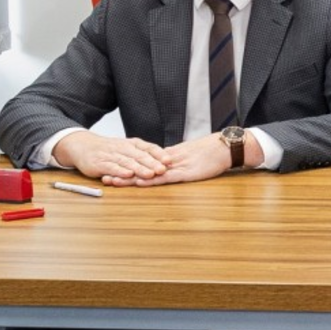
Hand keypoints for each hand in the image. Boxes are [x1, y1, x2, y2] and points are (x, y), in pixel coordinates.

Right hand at [53, 131, 169, 182]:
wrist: (84, 146)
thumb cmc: (110, 149)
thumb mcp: (128, 148)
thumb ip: (143, 154)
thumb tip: (164, 162)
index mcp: (133, 144)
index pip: (149, 148)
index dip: (159, 154)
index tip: (169, 161)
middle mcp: (124, 148)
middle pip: (140, 156)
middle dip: (152, 163)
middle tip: (163, 170)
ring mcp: (112, 155)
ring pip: (128, 162)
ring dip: (140, 168)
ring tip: (150, 174)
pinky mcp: (100, 163)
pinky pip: (111, 167)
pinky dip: (120, 171)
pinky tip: (128, 175)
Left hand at [105, 131, 261, 186]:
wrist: (227, 147)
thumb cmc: (213, 152)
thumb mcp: (192, 156)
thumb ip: (179, 161)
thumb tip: (166, 167)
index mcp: (170, 155)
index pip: (144, 160)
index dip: (127, 164)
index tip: (112, 167)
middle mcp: (169, 160)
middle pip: (140, 166)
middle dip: (121, 171)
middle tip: (103, 175)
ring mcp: (176, 166)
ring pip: (148, 172)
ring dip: (129, 177)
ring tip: (112, 181)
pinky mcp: (186, 173)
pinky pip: (165, 177)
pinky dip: (151, 180)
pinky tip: (139, 182)